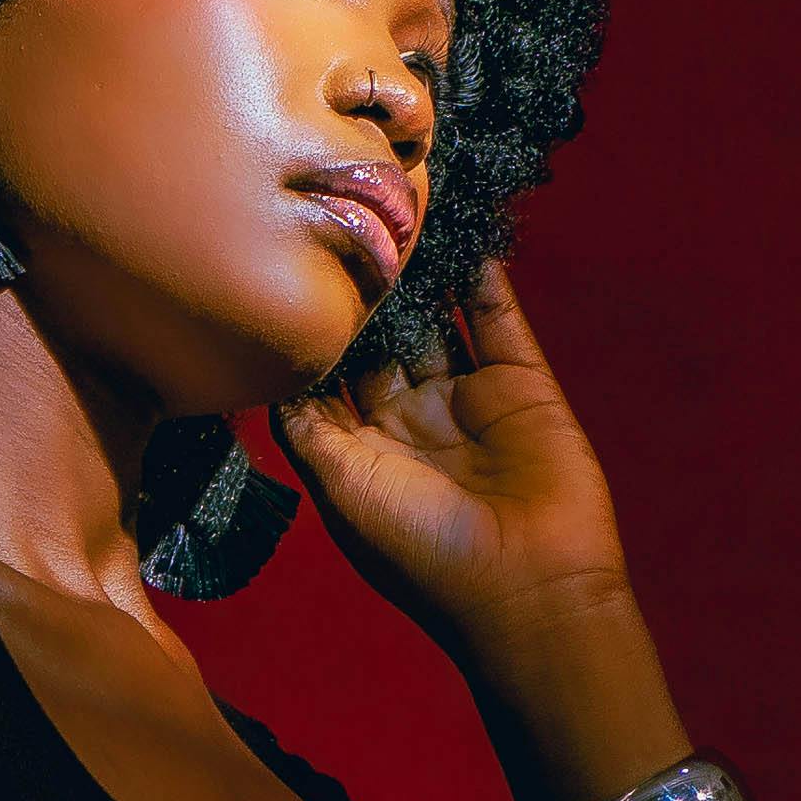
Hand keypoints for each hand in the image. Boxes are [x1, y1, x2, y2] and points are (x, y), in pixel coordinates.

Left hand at [267, 260, 635, 650]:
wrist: (530, 588)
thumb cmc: (422, 550)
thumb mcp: (341, 488)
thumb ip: (305, 425)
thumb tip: (270, 371)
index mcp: (365, 451)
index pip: (329, 376)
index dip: (312, 332)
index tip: (283, 270)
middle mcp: (413, 419)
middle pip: (382, 340)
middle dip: (362, 294)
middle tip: (337, 225)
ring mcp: (469, 398)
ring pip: (438, 320)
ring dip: (420, 274)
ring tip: (393, 212)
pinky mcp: (521, 383)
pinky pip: (497, 317)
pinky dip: (482, 274)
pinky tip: (457, 228)